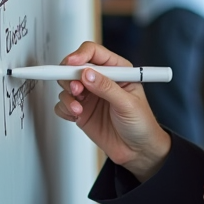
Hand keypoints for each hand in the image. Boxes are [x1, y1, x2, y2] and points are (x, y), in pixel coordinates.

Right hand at [53, 41, 171, 181]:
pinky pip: (62, 104)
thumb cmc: (142, 124)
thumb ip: (106, 87)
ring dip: (67, 95)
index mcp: (117, 70)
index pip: (94, 52)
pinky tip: (76, 115)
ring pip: (66, 85)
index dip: (80, 55)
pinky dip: (64, 108)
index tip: (71, 64)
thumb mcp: (128, 103)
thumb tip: (87, 74)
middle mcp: (101, 80)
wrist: (138, 151)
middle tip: (75, 89)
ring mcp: (89, 95)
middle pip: (74, 66)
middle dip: (69, 76)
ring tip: (78, 108)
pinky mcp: (81, 111)